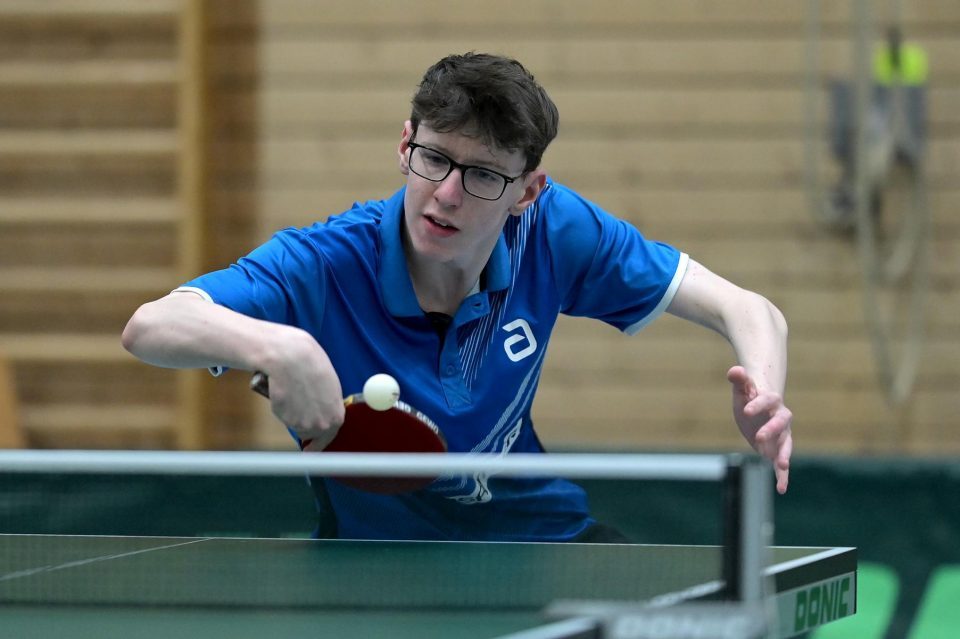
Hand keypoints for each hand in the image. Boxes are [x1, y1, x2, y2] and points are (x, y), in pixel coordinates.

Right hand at [260, 328, 344, 446]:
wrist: (292, 358)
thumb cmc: (312, 366)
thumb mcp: (329, 385)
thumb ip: (328, 403)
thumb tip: (323, 410)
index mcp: (337, 416)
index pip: (330, 436)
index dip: (320, 443)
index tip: (312, 448)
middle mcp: (322, 425)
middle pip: (312, 435)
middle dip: (306, 431)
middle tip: (298, 423)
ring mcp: (303, 424)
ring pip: (297, 426)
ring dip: (294, 416)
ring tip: (294, 395)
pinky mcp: (286, 419)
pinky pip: (284, 417)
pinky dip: (283, 408)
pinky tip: (286, 393)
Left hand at [727, 365, 792, 493]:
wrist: (759, 408)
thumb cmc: (748, 398)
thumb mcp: (740, 391)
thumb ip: (739, 381)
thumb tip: (734, 370)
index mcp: (770, 400)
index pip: (766, 400)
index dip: (757, 404)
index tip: (746, 410)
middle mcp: (780, 417)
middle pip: (780, 422)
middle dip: (771, 429)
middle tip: (759, 437)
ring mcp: (782, 434)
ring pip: (786, 443)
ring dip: (784, 454)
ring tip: (781, 465)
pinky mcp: (778, 449)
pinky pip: (782, 463)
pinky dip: (783, 476)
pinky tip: (781, 489)